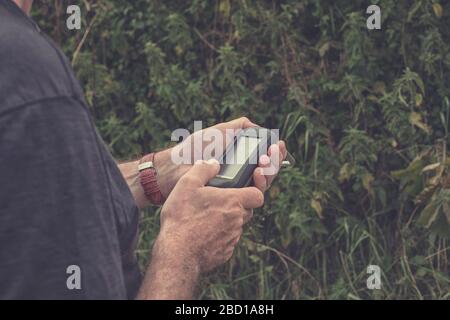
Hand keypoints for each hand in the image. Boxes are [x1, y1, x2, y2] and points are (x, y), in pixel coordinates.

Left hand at [153, 117, 287, 197]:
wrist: (177, 166)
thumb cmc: (195, 149)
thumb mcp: (220, 131)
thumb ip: (239, 127)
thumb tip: (260, 128)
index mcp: (242, 158)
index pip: (265, 158)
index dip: (275, 153)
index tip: (278, 144)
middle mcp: (242, 174)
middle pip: (269, 172)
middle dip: (274, 162)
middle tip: (271, 154)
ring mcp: (237, 188)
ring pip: (263, 185)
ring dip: (269, 173)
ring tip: (263, 165)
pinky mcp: (230, 199)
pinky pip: (251, 197)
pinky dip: (258, 186)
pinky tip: (257, 175)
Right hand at [156, 159, 263, 271]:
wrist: (177, 252)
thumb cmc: (182, 216)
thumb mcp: (187, 184)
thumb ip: (203, 169)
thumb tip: (213, 163)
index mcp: (232, 201)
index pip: (257, 195)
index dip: (253, 191)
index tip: (241, 190)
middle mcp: (237, 220)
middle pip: (246, 210)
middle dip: (236, 206)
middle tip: (216, 203)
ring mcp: (232, 238)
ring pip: (236, 226)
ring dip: (226, 221)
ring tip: (204, 218)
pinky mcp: (225, 252)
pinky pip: (227, 241)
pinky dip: (218, 236)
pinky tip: (201, 233)